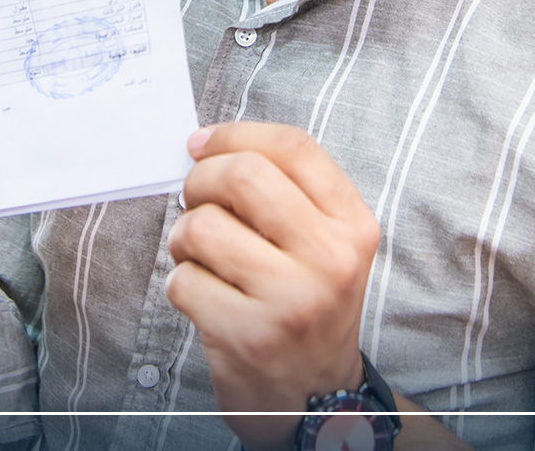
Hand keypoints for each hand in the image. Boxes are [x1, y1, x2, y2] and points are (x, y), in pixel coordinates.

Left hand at [165, 122, 379, 450]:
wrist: (316, 398)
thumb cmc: (306, 305)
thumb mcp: (323, 245)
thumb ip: (284, 192)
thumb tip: (204, 144)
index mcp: (353, 226)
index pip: (293, 147)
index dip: (235, 135)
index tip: (202, 144)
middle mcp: (331, 259)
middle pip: (243, 175)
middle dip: (200, 181)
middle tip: (196, 202)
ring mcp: (291, 299)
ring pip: (202, 227)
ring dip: (184, 238)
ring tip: (201, 258)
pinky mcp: (249, 336)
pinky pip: (183, 280)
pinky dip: (181, 283)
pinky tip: (206, 296)